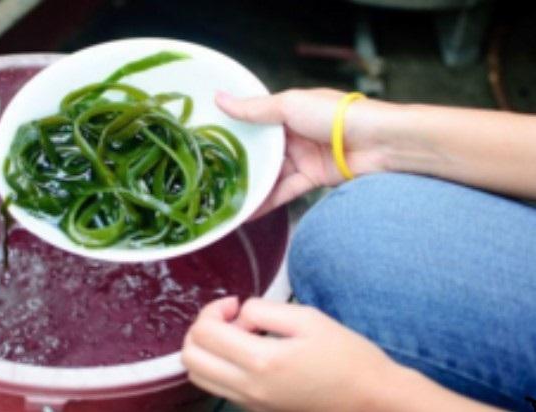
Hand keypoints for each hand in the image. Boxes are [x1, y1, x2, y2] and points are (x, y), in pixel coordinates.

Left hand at [182, 297, 398, 411]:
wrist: (371, 399)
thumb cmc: (346, 355)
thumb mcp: (307, 318)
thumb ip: (263, 310)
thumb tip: (239, 316)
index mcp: (261, 361)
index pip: (205, 333)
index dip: (214, 310)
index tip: (237, 304)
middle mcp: (248, 387)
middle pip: (190, 357)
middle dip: (202, 328)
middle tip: (230, 318)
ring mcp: (249, 403)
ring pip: (197, 375)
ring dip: (205, 349)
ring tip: (235, 335)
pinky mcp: (255, 410)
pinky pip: (216, 386)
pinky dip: (217, 365)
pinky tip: (245, 352)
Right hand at [216, 89, 389, 216]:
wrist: (379, 142)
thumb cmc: (336, 115)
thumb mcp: (290, 106)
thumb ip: (255, 109)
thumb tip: (220, 98)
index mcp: (287, 112)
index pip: (254, 122)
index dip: (232, 131)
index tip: (206, 140)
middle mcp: (293, 135)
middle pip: (260, 151)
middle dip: (237, 163)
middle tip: (208, 176)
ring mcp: (303, 158)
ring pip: (270, 174)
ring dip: (250, 186)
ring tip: (223, 199)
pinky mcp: (313, 179)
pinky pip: (285, 191)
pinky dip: (268, 201)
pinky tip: (247, 211)